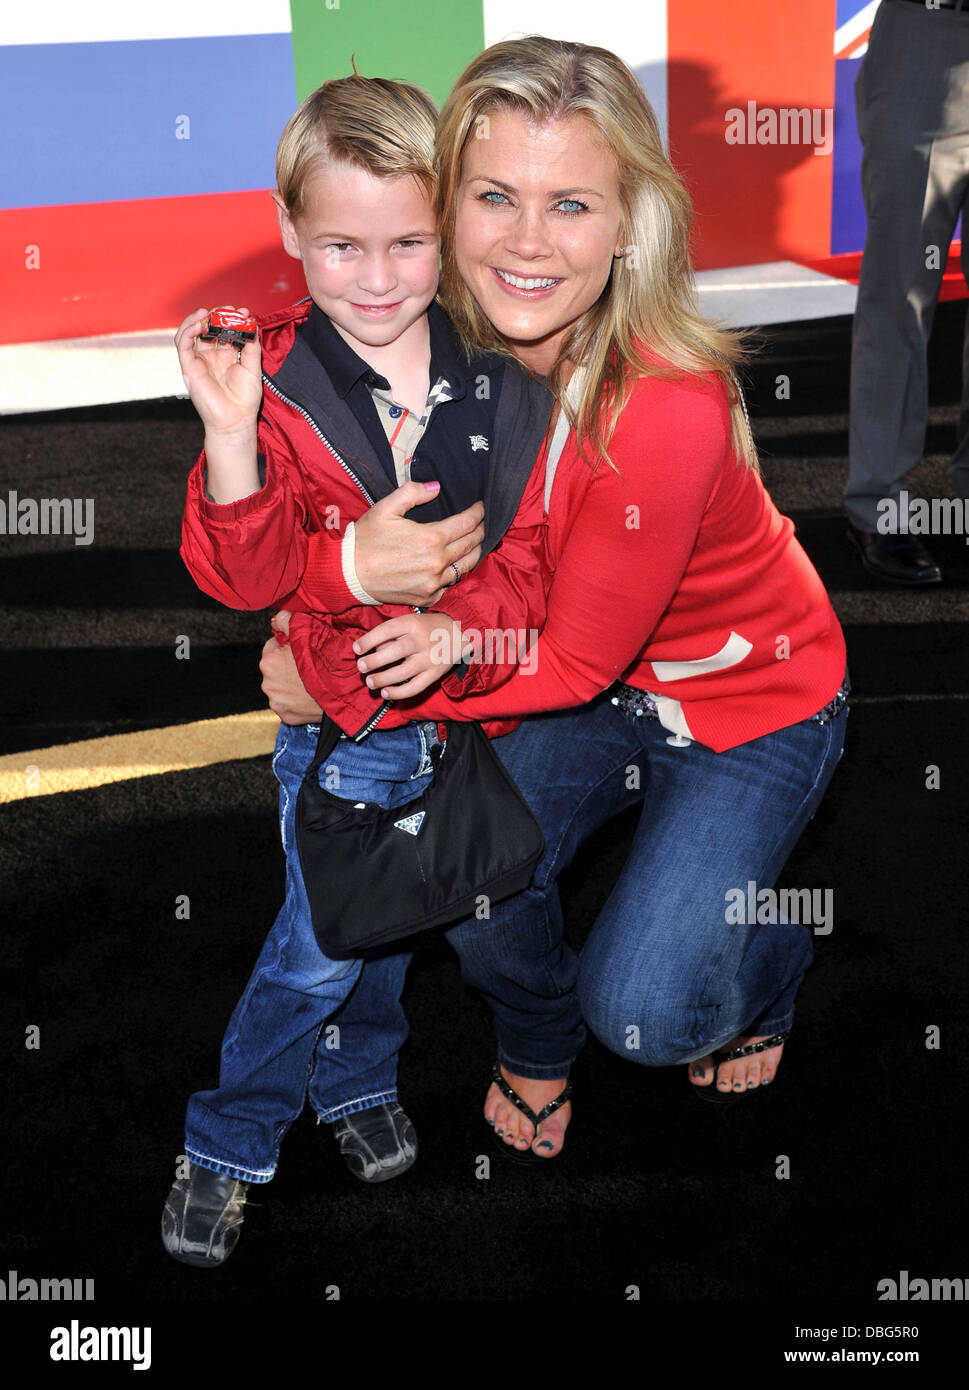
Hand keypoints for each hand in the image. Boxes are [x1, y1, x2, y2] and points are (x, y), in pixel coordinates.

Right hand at [175, 304, 262, 438]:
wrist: (235, 420)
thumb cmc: (245, 399)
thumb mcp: (253, 368)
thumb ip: (251, 346)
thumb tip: (252, 324)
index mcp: (225, 355)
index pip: (224, 329)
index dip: (232, 318)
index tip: (245, 312)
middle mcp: (210, 356)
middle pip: (207, 327)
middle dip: (217, 315)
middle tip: (230, 310)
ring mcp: (198, 361)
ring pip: (190, 332)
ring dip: (198, 319)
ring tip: (210, 313)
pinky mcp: (188, 367)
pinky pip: (182, 344)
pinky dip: (187, 330)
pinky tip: (199, 323)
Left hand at [260, 615, 322, 723]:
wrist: (342, 691)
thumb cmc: (326, 661)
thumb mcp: (307, 632)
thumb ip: (286, 621)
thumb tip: (278, 615)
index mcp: (268, 661)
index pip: (272, 647)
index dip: (288, 646)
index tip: (301, 650)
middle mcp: (267, 683)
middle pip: (275, 668)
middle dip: (287, 666)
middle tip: (308, 666)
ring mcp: (276, 702)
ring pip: (281, 687)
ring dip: (290, 683)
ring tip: (309, 681)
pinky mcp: (285, 716)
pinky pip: (288, 704)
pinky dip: (295, 700)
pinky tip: (309, 695)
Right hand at [353, 481, 484, 606]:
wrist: (347, 573)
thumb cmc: (365, 539)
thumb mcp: (386, 508)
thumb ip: (413, 493)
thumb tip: (436, 487)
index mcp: (431, 538)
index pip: (467, 523)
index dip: (478, 513)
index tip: (481, 508)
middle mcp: (437, 563)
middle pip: (471, 545)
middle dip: (480, 531)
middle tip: (482, 524)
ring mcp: (433, 584)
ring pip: (465, 567)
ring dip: (473, 553)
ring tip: (474, 543)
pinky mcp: (426, 598)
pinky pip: (449, 585)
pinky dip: (454, 574)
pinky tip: (453, 565)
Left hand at [353, 612, 467, 699]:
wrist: (460, 633)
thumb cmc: (426, 627)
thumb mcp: (410, 621)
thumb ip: (391, 633)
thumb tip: (369, 649)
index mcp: (413, 623)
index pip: (388, 630)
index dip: (370, 640)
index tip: (356, 648)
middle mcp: (422, 640)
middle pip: (395, 652)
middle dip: (375, 661)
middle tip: (361, 667)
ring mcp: (429, 659)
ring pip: (403, 672)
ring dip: (383, 679)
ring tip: (370, 682)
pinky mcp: (434, 674)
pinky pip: (415, 687)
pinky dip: (399, 693)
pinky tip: (385, 693)